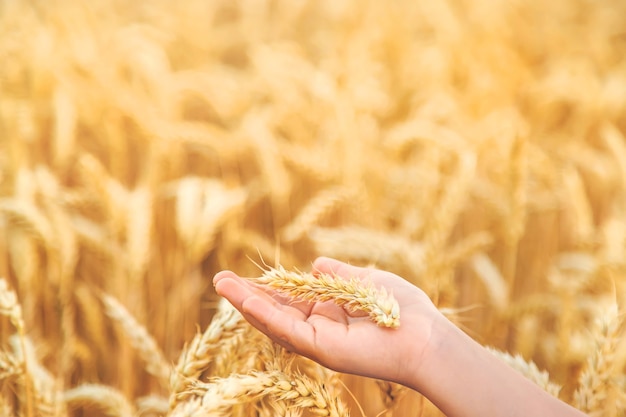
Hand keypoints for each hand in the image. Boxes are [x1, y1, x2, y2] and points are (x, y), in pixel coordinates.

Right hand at [213, 256, 442, 386]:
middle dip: (248, 295)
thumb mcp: (366, 282)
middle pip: (276, 311)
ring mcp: (318, 340)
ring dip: (247, 303)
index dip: (268, 287)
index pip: (291, 300)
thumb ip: (338, 275)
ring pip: (275, 321)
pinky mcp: (321, 348)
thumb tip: (314, 264)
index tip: (247, 275)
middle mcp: (319, 328)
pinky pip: (288, 329)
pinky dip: (266, 315)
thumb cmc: (404, 309)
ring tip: (222, 285)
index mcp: (330, 313)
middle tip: (219, 280)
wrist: (425, 335)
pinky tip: (246, 300)